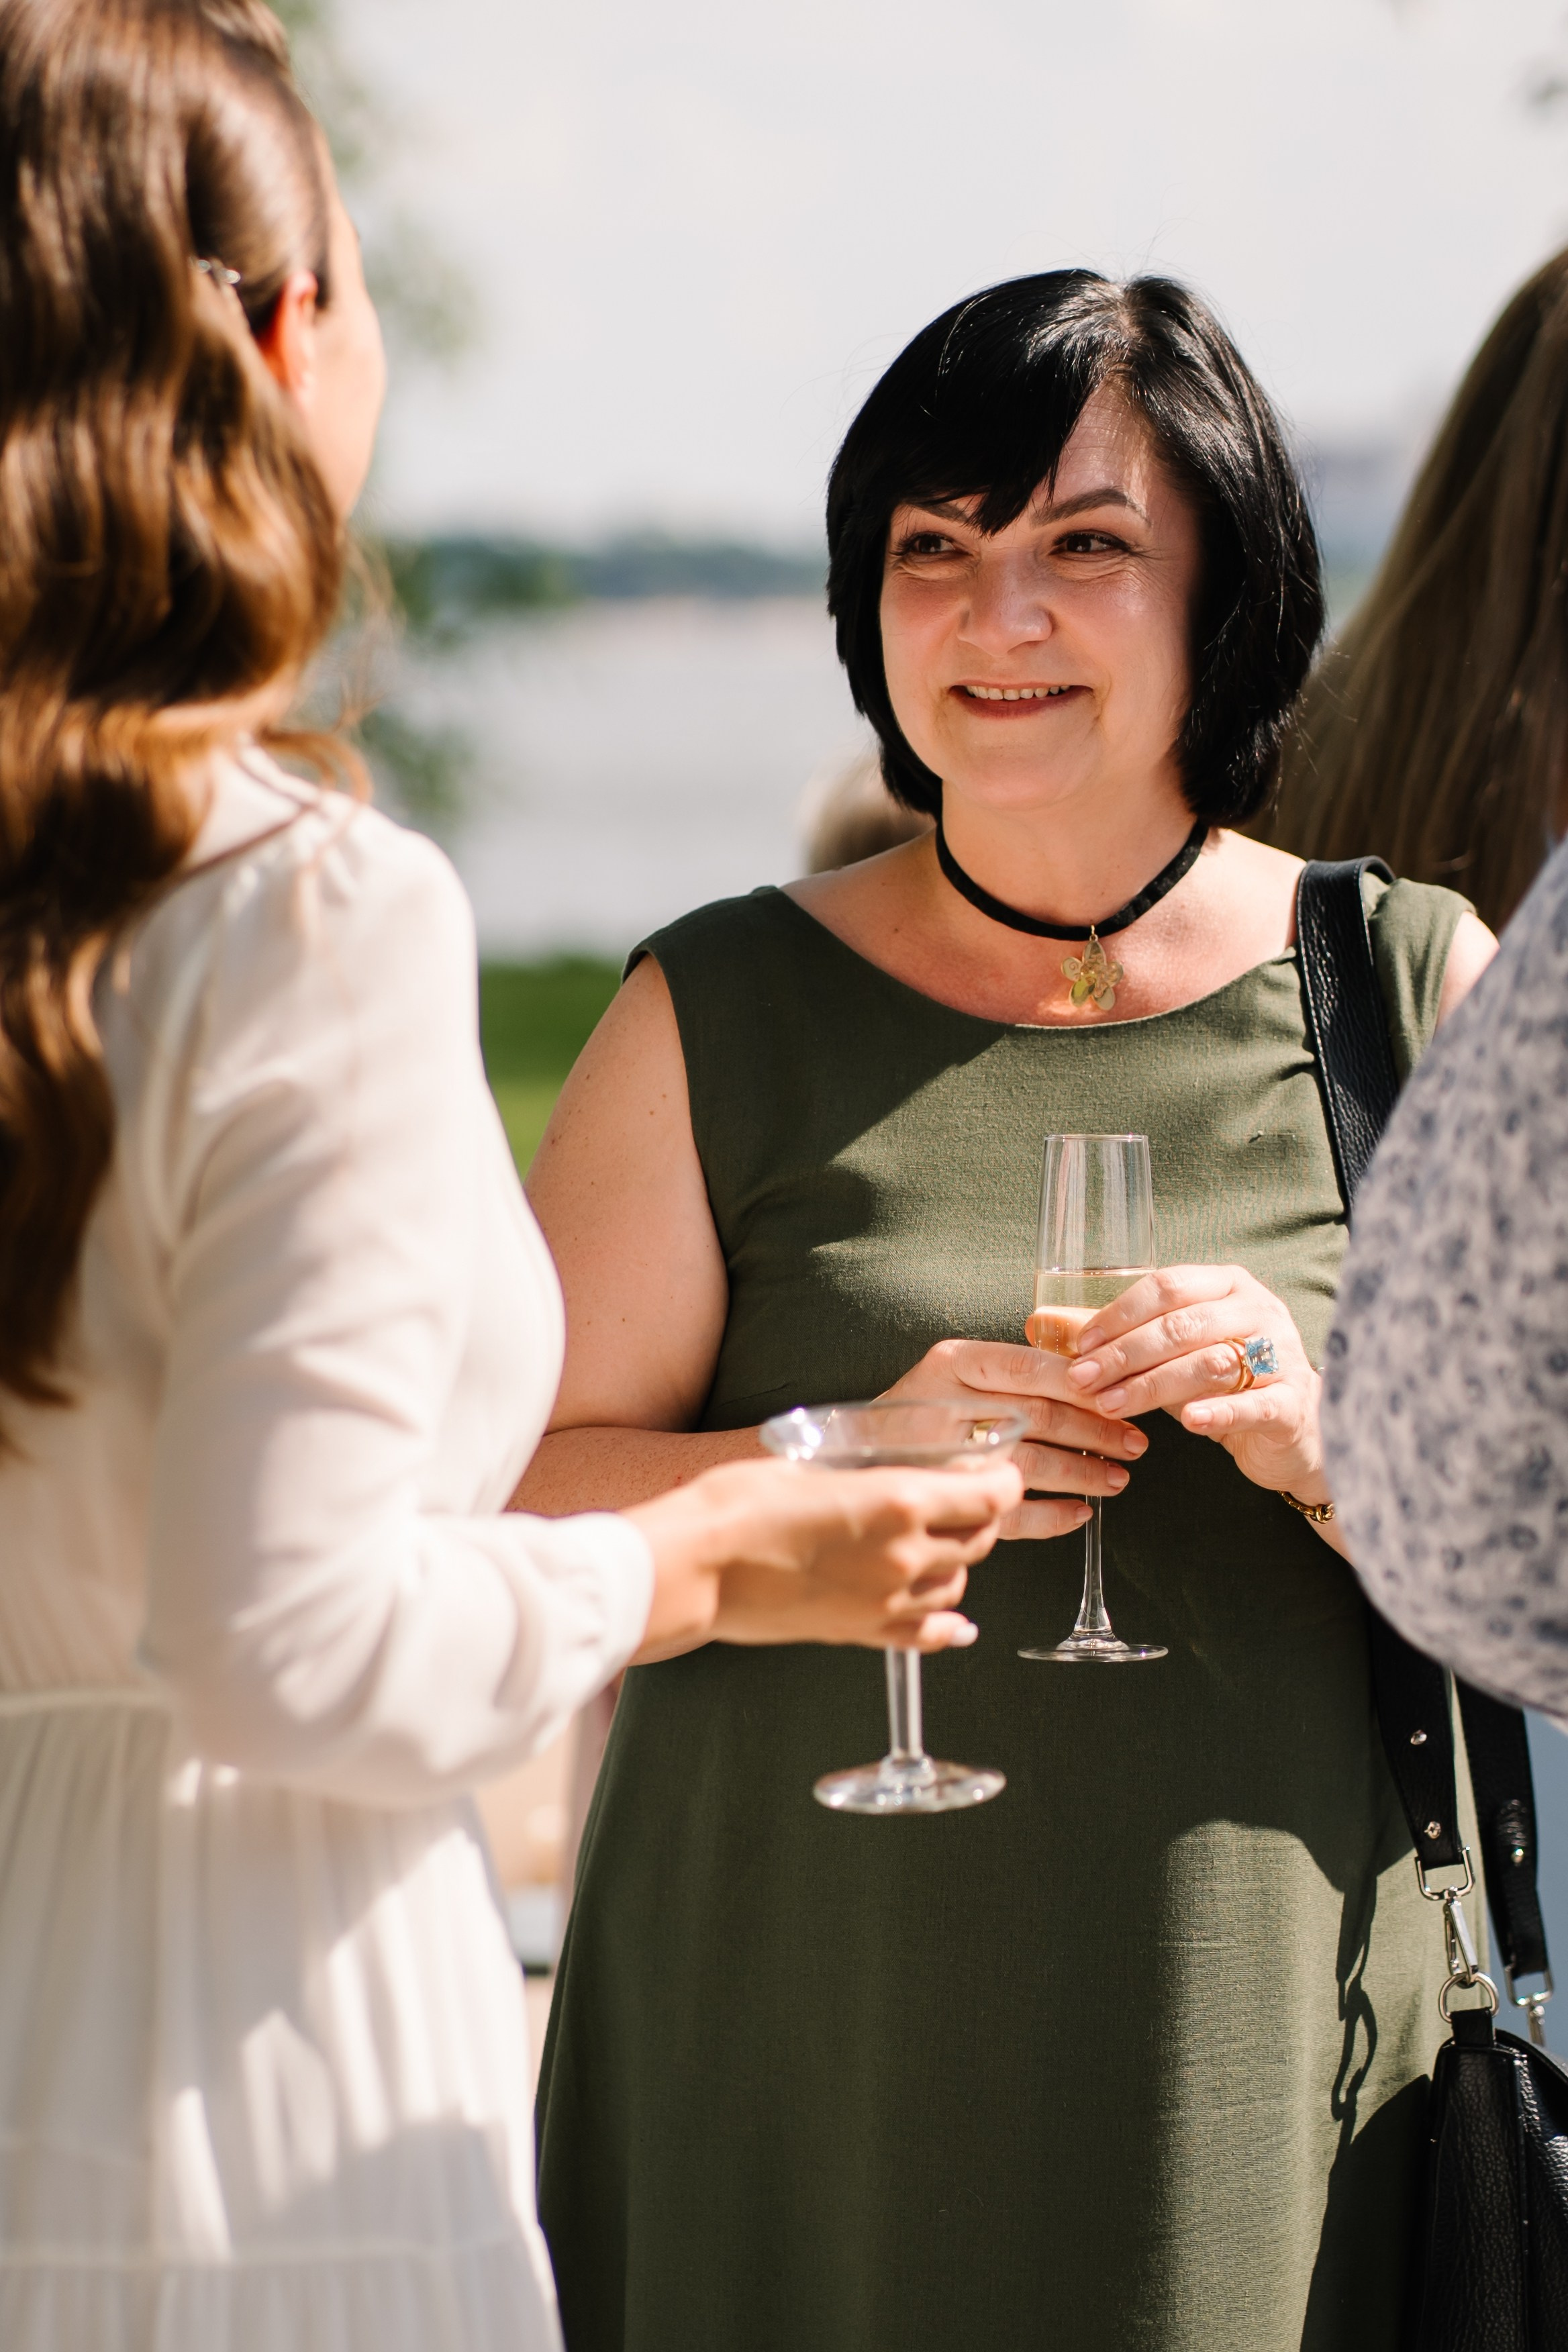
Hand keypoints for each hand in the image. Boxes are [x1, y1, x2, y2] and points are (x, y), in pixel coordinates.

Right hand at [626, 1454, 1023, 1659]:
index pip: (989, 1496)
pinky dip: (948, 1626)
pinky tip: (957, 1623)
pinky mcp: (860, 1632)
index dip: (1002, 1481)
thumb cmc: (739, 1504)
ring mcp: (885, 1601)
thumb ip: (867, 1474)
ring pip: (957, 1586)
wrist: (695, 1566)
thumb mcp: (813, 1464)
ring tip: (940, 1545)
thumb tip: (892, 1474)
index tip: (998, 1471)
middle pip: (979, 1541)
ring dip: (958, 1564)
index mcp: (898, 1502)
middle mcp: (905, 1556)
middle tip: (966, 1500)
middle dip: (980, 1517)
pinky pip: (926, 1635)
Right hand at [878, 1338, 1147, 1539]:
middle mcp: (943, 1404)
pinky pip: (1006, 1514)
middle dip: (1095, 1431)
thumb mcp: (957, 1373)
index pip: (1030, 1366)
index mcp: (952, 1363)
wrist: (851, 1454)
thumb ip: (1012, 1374)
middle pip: (1035, 1414)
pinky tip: (1079, 1514)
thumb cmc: (921, 1411)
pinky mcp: (942, 1503)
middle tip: (1135, 1444)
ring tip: (1117, 1480)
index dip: (1083, 1385)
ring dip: (1081, 1475)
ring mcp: (940, 1457)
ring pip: (1026, 1464)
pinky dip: (1050, 1518)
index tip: (1123, 1397)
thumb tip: (1096, 1378)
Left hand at [1062, 1264, 1328, 1502]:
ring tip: (1112, 1404)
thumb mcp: (1172, 1354)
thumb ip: (1119, 1338)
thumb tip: (1044, 1321)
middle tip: (1083, 1380)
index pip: (1168, 1286)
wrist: (1292, 1430)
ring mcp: (1283, 1354)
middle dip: (1125, 1354)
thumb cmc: (1223, 1383)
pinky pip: (1254, 1403)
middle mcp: (1259, 1310)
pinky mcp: (1294, 1402)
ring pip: (1211, 1362)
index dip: (1119, 1314)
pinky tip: (1187, 1422)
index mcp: (1228, 1285)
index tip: (1080, 1346)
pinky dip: (1219, 1411)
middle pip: (1183, 1325)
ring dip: (1154, 1385)